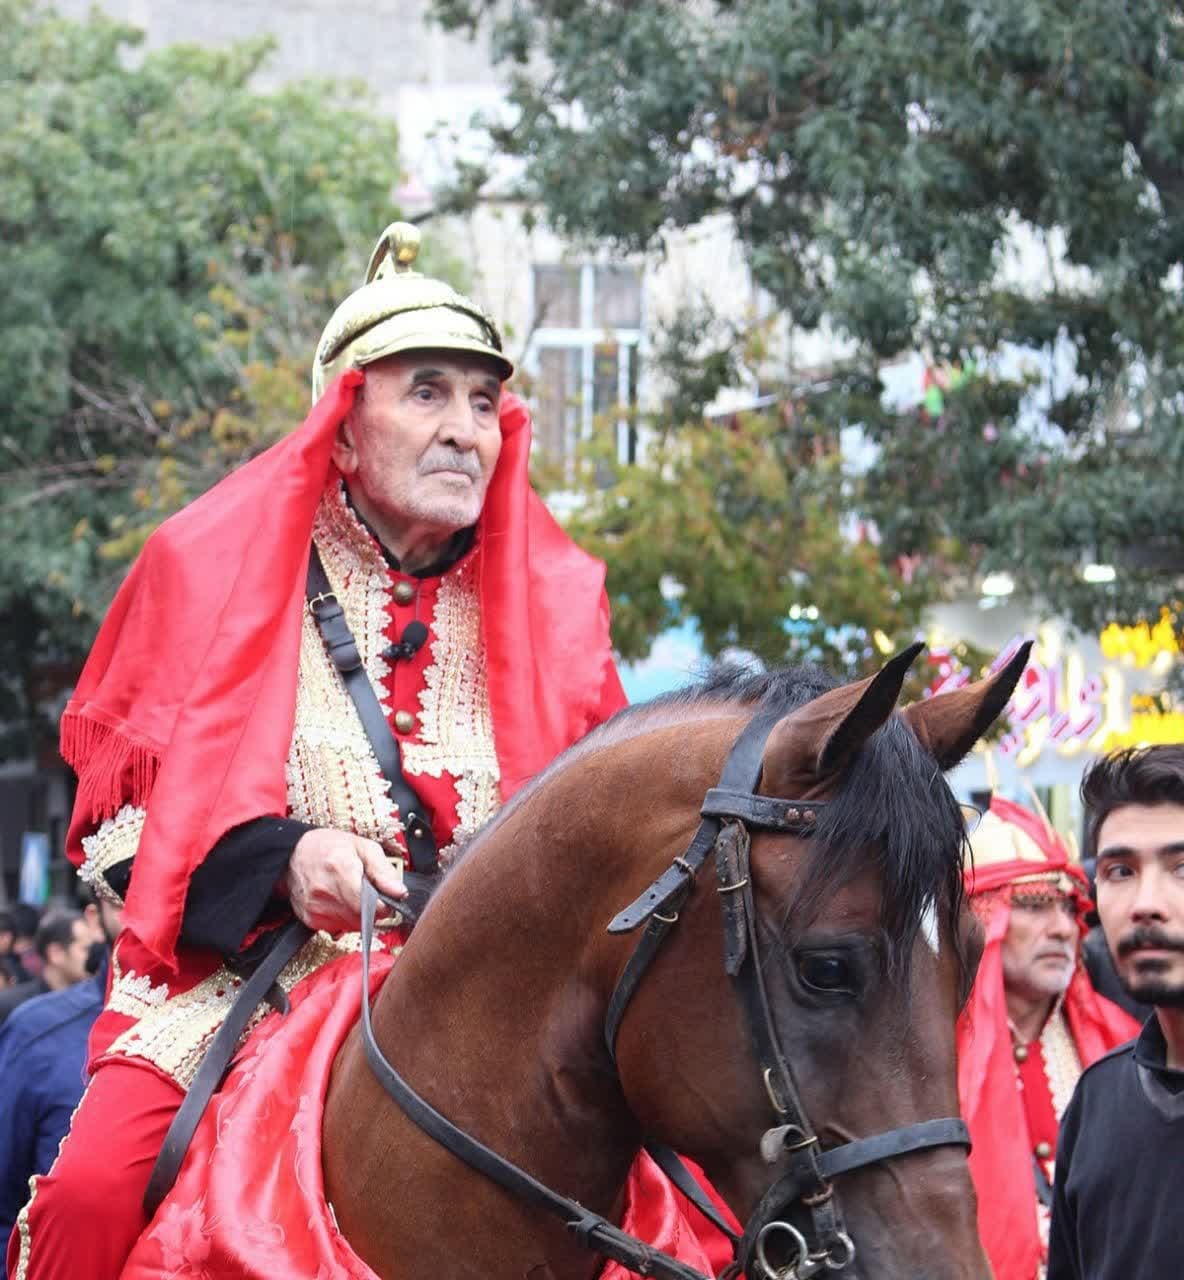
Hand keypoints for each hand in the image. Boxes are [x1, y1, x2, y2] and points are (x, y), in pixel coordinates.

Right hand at [283, 828, 405, 933]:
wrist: (293, 853)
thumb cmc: (329, 847)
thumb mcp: (363, 847)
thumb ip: (383, 870)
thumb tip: (399, 891)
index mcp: (340, 869)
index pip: (369, 904)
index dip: (383, 905)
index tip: (385, 899)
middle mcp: (324, 891)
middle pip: (362, 917)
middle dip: (372, 909)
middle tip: (369, 893)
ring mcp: (315, 907)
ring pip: (351, 926)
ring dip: (358, 915)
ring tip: (352, 894)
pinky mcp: (309, 919)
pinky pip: (337, 928)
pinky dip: (344, 918)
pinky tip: (340, 902)